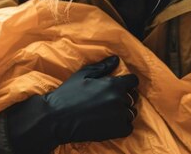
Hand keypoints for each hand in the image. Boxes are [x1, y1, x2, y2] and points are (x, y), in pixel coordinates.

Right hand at [5, 55, 138, 152]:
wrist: (57, 118)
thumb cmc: (68, 94)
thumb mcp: (83, 74)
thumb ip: (102, 67)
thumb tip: (116, 60)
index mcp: (113, 84)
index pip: (134, 81)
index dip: (128, 82)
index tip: (121, 85)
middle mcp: (119, 99)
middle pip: (134, 96)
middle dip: (126, 96)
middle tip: (111, 99)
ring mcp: (119, 116)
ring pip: (131, 112)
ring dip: (124, 111)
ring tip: (109, 112)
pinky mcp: (116, 131)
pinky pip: (129, 127)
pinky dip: (122, 125)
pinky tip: (110, 122)